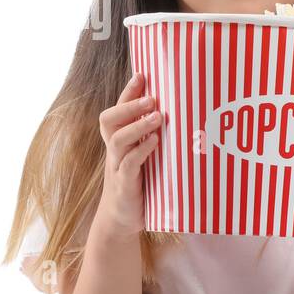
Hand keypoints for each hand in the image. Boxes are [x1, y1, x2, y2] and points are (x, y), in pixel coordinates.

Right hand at [96, 71, 160, 238]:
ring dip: (138, 125)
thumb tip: (184, 119)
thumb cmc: (140, 184)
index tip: (142, 74)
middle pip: (109, 119)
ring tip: (158, 116)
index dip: (127, 92)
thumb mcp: (146, 158)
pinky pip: (128, 163)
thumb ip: (155, 140)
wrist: (122, 219)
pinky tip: (155, 143)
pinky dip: (141, 151)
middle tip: (152, 98)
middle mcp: (115, 151)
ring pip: (118, 139)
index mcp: (120, 142)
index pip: (118, 110)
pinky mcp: (124, 184)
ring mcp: (117, 167)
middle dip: (129, 105)